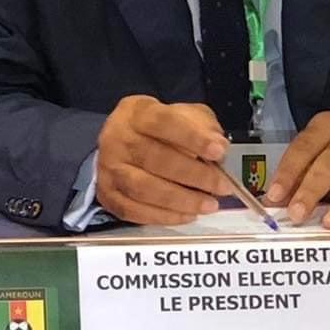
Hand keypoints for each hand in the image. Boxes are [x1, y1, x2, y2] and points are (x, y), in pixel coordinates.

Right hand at [94, 95, 233, 224]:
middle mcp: (117, 138)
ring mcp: (108, 168)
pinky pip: (134, 211)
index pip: (164, 122)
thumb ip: (203, 125)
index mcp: (137, 113)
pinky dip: (164, 217)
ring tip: (209, 205)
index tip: (218, 151)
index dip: (192, 138)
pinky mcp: (107, 194)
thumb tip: (219, 148)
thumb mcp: (183, 114)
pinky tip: (187, 215)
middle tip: (222, 186)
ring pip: (144, 189)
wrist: (123, 141)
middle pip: (155, 159)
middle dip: (194, 175)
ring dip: (181, 200)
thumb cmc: (160, 129)